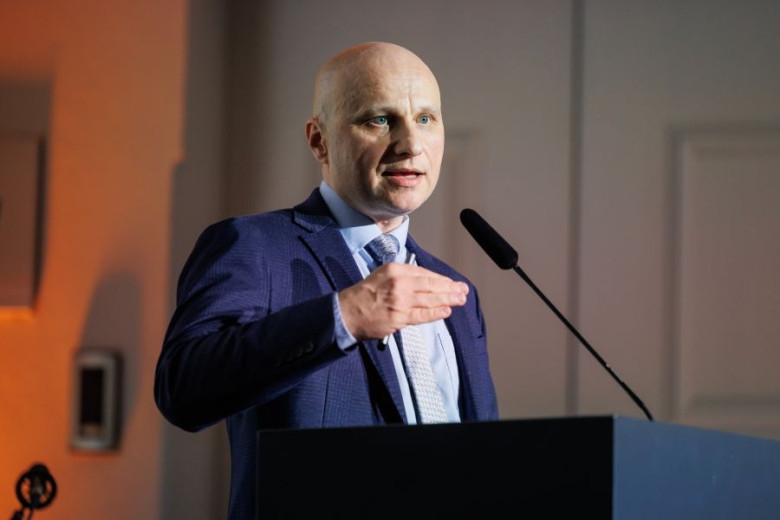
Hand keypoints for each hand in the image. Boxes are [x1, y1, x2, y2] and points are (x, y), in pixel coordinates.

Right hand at [338, 263, 468, 340]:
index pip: (424, 273)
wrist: (347, 312)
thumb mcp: (382, 275)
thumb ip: (403, 276)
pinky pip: (422, 314)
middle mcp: (399, 282)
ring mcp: (400, 300)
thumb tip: (426, 282)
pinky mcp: (399, 317)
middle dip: (449, 288)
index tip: (450, 282)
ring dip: (448, 299)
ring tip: (460, 299)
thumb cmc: (364, 294)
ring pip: (430, 299)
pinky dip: (436, 313)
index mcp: (395, 269)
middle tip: (463, 289)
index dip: (440, 279)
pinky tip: (446, 311)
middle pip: (431, 284)